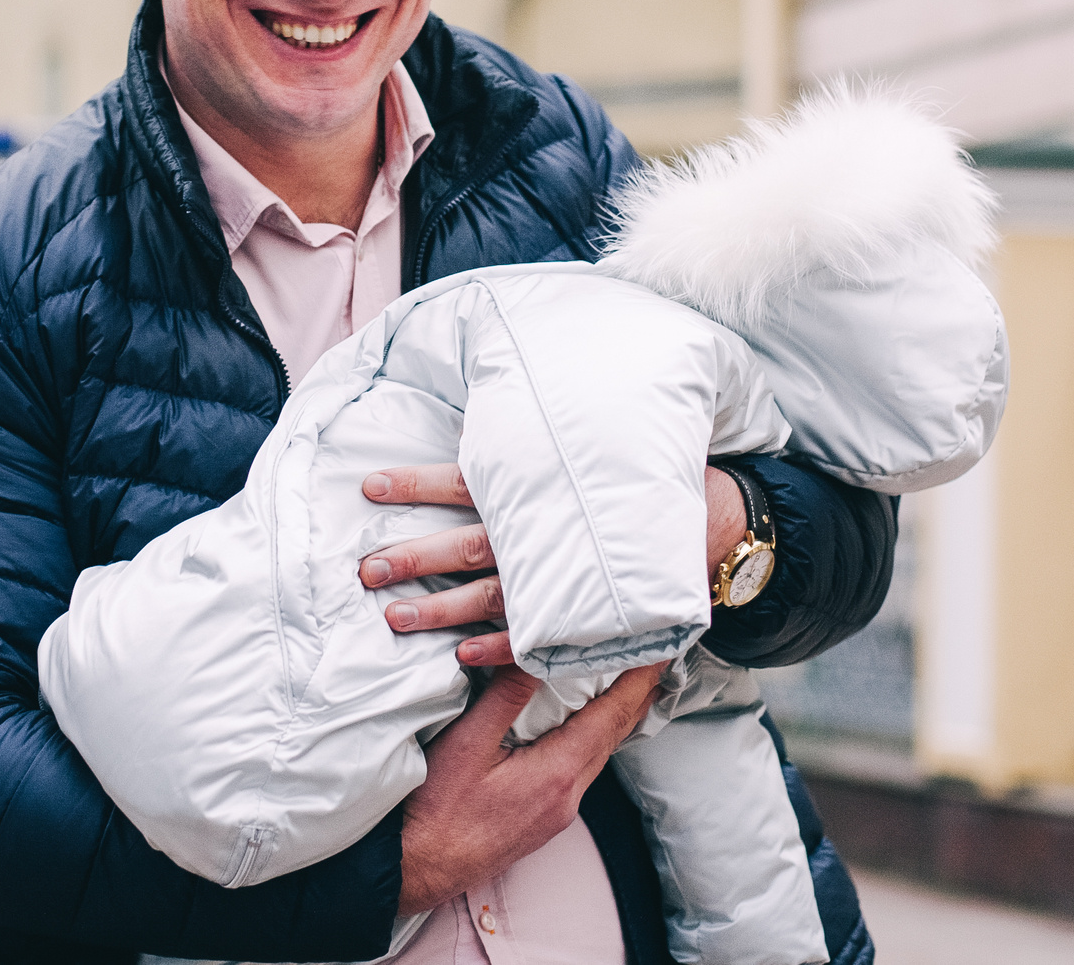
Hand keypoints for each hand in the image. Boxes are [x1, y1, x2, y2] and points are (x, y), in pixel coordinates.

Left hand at [359, 463, 754, 666]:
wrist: (708, 514)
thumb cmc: (628, 476)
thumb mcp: (579, 449)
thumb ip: (528, 446)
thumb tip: (478, 416)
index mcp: (538, 486)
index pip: (465, 480)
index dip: (416, 482)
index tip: (370, 485)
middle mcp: (545, 531)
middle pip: (467, 545)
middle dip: (412, 558)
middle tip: (365, 569)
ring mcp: (563, 576)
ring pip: (491, 594)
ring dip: (440, 610)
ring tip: (394, 618)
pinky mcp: (584, 611)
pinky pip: (535, 635)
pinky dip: (497, 647)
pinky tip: (461, 656)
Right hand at [396, 661, 667, 913]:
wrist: (420, 870)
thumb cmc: (438, 811)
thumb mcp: (467, 744)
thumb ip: (505, 696)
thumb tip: (532, 651)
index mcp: (558, 772)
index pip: (613, 714)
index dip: (638, 677)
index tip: (659, 647)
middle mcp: (569, 794)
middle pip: (615, 732)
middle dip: (637, 691)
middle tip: (652, 653)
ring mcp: (559, 809)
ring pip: (601, 751)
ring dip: (617, 713)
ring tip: (628, 679)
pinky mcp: (546, 816)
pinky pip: (583, 766)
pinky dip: (594, 735)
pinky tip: (587, 723)